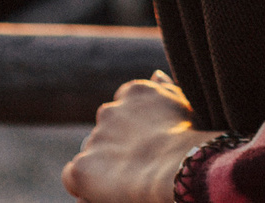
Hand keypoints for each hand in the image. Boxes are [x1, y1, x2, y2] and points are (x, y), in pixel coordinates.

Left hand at [63, 72, 210, 202]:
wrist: (176, 167)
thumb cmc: (190, 140)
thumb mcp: (183, 106)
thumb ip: (166, 89)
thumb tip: (155, 74)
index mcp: (135, 93)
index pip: (124, 108)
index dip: (132, 130)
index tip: (146, 144)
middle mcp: (109, 111)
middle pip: (106, 131)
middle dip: (117, 146)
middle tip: (139, 165)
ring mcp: (95, 139)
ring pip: (92, 154)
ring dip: (104, 165)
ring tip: (128, 181)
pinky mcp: (82, 168)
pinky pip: (74, 178)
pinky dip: (85, 187)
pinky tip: (104, 193)